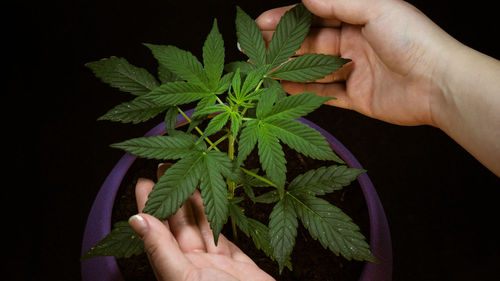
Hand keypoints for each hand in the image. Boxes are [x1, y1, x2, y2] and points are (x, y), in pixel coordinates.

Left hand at [128, 164, 274, 280]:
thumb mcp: (184, 279)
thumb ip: (161, 250)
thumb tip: (137, 220)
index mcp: (174, 272)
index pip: (156, 233)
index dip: (150, 206)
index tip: (145, 182)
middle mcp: (192, 267)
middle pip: (178, 226)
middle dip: (172, 196)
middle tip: (167, 167)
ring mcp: (216, 265)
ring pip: (203, 226)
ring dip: (195, 201)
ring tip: (189, 174)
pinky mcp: (239, 264)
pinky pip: (225, 235)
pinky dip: (219, 216)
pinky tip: (213, 201)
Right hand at [257, 0, 499, 174]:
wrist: (438, 83)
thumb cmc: (413, 40)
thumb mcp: (375, 8)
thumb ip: (338, 2)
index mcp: (359, 19)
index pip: (315, 17)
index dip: (287, 19)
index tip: (261, 23)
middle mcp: (355, 44)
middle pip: (310, 43)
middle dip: (281, 44)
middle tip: (253, 48)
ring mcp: (355, 72)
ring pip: (314, 69)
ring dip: (288, 68)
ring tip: (261, 69)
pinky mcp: (357, 97)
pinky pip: (325, 94)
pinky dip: (305, 92)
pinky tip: (284, 88)